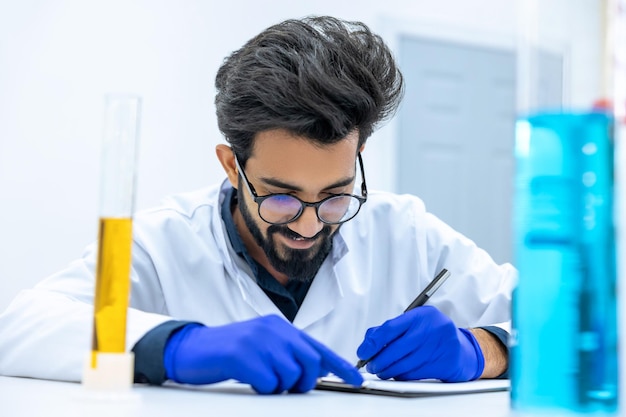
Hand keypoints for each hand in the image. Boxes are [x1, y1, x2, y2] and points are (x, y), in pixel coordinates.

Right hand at [163, 315, 362, 393]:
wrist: (192, 349)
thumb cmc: (230, 352)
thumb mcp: (263, 345)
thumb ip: (288, 353)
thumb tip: (316, 369)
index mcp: (280, 327)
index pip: (318, 348)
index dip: (341, 366)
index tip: (357, 381)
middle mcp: (273, 330)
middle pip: (310, 364)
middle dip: (303, 382)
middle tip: (284, 385)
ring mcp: (258, 341)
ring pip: (291, 376)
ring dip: (278, 387)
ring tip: (259, 378)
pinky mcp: (243, 355)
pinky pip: (269, 384)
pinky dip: (262, 389)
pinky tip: (249, 379)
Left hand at [356, 305, 483, 381]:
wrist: (462, 349)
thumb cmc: (434, 334)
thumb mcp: (415, 323)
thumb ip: (392, 328)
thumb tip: (368, 341)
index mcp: (421, 315)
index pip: (390, 328)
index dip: (373, 342)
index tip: (363, 351)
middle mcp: (431, 329)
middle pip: (396, 349)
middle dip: (378, 360)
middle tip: (371, 365)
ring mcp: (438, 347)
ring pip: (404, 364)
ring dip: (387, 371)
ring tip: (381, 371)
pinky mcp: (443, 364)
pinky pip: (414, 374)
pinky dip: (401, 376)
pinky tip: (397, 373)